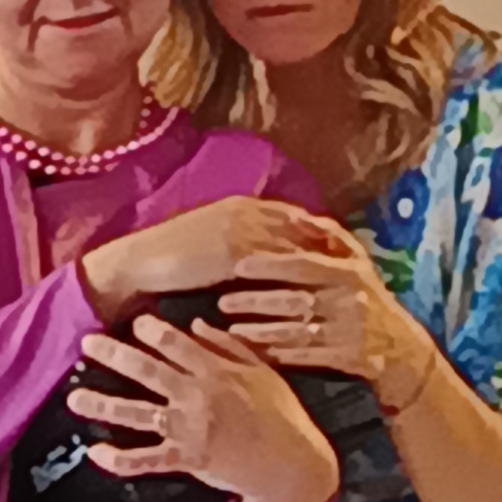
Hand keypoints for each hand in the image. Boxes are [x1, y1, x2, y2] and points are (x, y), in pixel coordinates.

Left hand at [67, 315, 337, 501]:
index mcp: (217, 372)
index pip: (177, 344)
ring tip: (74, 397)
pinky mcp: (187, 459)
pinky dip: (119, 458)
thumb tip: (197, 323)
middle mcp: (198, 396)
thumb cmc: (282, 415)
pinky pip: (146, 459)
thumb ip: (229, 346)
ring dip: (103, 404)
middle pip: (148, 370)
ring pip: (138, 413)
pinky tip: (96, 452)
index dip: (151, 330)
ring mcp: (190, 429)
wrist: (292, 464)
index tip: (132, 322)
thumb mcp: (263, 372)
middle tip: (86, 344)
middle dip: (113, 355)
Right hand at [80, 193, 335, 321]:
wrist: (137, 267)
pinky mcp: (233, 252)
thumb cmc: (170, 262)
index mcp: (243, 205)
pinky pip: (276, 264)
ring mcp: (241, 229)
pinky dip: (301, 277)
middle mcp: (247, 211)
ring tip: (353, 282)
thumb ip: (244, 244)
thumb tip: (266, 258)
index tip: (349, 248)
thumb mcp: (214, 246)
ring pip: (296, 242)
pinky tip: (321, 295)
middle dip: (335, 244)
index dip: (323, 231)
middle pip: (305, 224)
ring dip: (325, 260)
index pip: (295, 215)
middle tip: (363, 264)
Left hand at [220, 225, 429, 409]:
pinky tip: (252, 353)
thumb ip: (329, 237)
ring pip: (295, 332)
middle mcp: (347, 301)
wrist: (400, 347)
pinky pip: (303, 357)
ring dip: (260, 332)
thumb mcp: (357, 262)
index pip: (303, 265)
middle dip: (256, 301)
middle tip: (222, 302)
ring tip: (231, 331)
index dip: (270, 265)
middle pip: (294, 300)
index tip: (238, 265)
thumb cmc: (369, 296)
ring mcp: (345, 333)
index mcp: (348, 273)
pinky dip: (276, 355)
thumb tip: (296, 215)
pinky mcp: (343, 358)